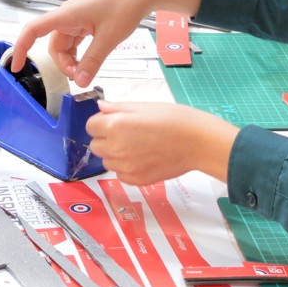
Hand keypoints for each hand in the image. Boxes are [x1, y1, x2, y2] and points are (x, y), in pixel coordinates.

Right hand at [9, 0, 203, 87]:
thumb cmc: (125, 7)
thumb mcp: (108, 39)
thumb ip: (92, 61)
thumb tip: (79, 82)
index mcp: (66, 15)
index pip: (33, 30)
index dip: (20, 48)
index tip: (16, 66)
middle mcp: (67, 16)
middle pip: (52, 46)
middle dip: (62, 64)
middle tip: (80, 77)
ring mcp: (76, 20)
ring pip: (63, 47)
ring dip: (71, 61)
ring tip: (86, 71)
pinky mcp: (85, 23)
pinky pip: (74, 43)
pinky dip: (78, 55)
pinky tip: (89, 62)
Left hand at [85, 101, 237, 185]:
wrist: (197, 142)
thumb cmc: (174, 119)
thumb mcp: (144, 106)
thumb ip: (118, 108)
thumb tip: (101, 108)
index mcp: (115, 126)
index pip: (90, 125)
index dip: (101, 122)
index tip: (114, 120)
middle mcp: (116, 148)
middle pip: (95, 145)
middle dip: (105, 138)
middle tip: (126, 133)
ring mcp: (125, 167)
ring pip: (107, 161)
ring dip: (115, 154)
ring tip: (137, 145)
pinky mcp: (136, 180)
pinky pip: (120, 174)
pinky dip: (126, 167)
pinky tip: (142, 158)